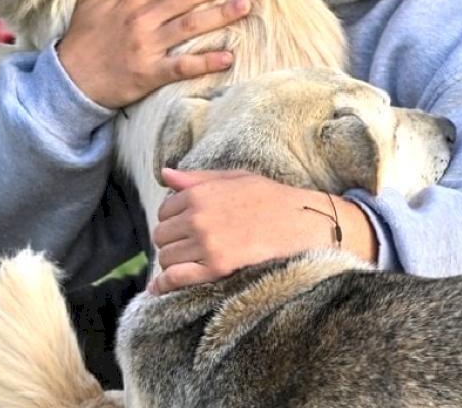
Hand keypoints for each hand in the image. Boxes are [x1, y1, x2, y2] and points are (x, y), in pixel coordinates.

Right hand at [58, 0, 251, 108]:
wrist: (70, 80)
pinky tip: (228, 57)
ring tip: (246, 5)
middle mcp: (143, 19)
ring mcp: (148, 46)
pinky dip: (205, 62)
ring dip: (220, 15)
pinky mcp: (150, 73)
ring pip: (190, 26)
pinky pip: (182, 66)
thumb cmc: (83, 37)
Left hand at [148, 168, 376, 293]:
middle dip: (172, 242)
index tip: (186, 228)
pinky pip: (175, 278)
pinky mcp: (215, 267)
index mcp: (199, 193)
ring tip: (189, 263)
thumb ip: (197, 178)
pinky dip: (164, 284)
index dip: (174, 220)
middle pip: (161, 236)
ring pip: (166, 258)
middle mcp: (197, 217)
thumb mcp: (235, 178)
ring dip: (173, 262)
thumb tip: (164, 174)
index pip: (165, 211)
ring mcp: (205, 243)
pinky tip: (161, 287)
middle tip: (189, 248)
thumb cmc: (271, 198)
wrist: (301, 223)